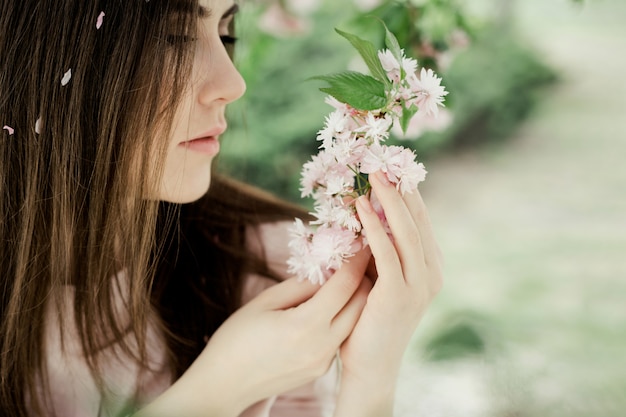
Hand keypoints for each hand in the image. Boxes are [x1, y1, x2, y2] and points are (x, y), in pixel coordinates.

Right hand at [139, 249, 371, 416]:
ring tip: (342, 279)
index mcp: (305, 325)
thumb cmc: (237, 338)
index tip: (359, 243)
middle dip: (363, 278)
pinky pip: (341, 337)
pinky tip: (328, 306)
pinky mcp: (322, 370)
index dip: (355, 260)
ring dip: (355, 299)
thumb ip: (301, 284)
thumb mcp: (265, 301)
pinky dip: (342, 318)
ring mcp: (324, 362)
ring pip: (354, 322)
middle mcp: (322, 346)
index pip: (346, 285)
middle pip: (361, 304)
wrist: (224, 384)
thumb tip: (329, 268)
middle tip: (356, 259)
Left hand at [335, 171, 442, 415]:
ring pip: (405, 230)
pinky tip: (361, 207)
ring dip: (388, 199)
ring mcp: (420, 283)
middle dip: (399, 187)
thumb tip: (366, 212)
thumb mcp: (379, 277)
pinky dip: (374, 227)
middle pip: (416, 219)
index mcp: (430, 266)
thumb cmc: (369, 319)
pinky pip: (387, 251)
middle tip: (380, 160)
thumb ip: (381, 250)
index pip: (420, 220)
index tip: (389, 165)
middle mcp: (432, 271)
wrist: (370, 364)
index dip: (406, 191)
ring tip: (372, 173)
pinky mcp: (400, 293)